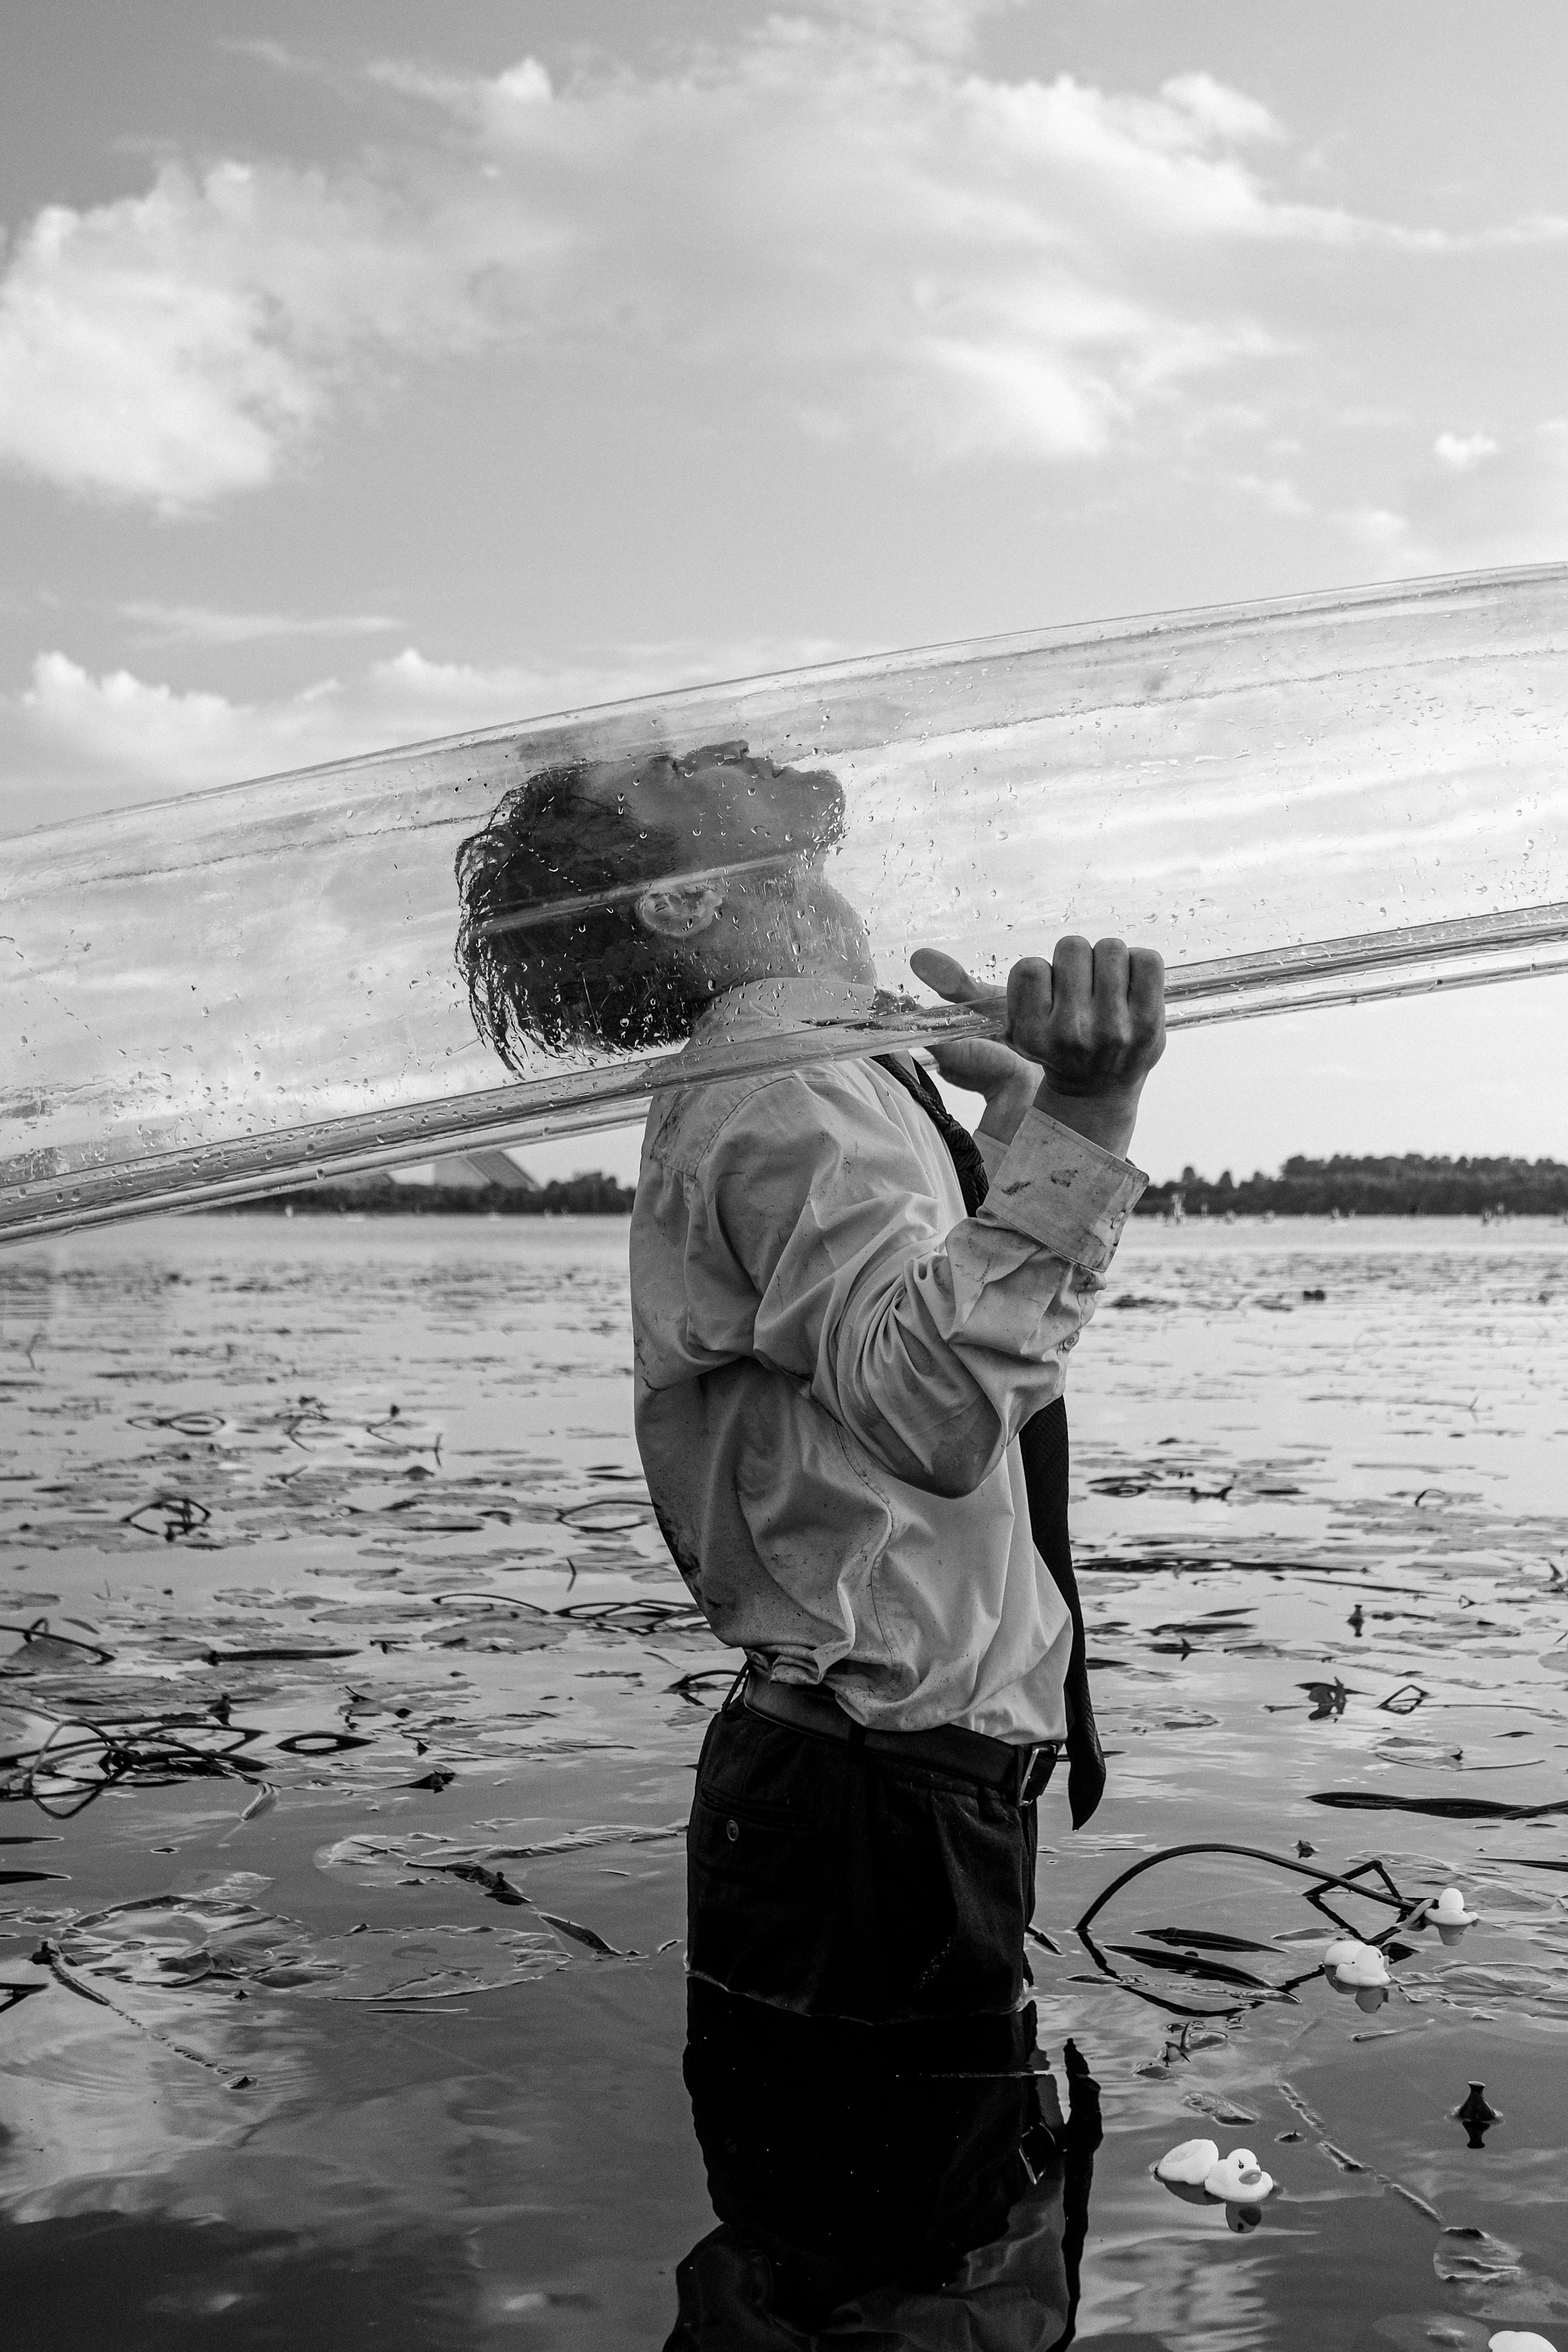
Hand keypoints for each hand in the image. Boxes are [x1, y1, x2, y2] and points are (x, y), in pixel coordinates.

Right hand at [912, 936, 1164, 1158]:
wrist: (1100, 1090)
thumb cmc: (1051, 1046)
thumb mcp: (1004, 1023)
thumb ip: (961, 988)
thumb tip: (919, 956)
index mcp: (1033, 1035)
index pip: (1029, 968)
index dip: (1039, 978)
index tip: (1046, 1004)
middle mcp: (1072, 1036)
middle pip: (1071, 947)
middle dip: (1073, 964)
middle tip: (1079, 993)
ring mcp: (1116, 1031)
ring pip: (1109, 947)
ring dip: (1106, 963)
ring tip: (1105, 992)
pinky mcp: (1152, 1023)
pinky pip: (1146, 958)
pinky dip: (1139, 967)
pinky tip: (1130, 992)